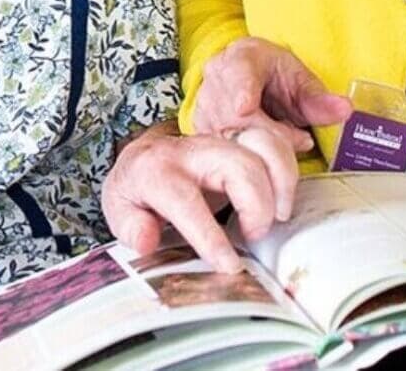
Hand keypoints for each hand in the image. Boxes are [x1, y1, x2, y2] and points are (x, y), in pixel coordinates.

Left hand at [102, 122, 298, 272]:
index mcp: (157, 170)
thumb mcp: (118, 209)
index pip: (186, 200)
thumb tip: (147, 240)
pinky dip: (287, 165)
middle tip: (255, 236)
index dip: (209, 235)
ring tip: (278, 215)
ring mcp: (219, 139)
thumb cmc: (136, 188)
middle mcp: (192, 150)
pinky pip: (273, 140)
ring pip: (262, 145)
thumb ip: (130, 226)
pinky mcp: (239, 140)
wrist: (145, 154)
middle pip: (237, 164)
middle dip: (256, 204)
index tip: (229, 265)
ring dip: (280, 181)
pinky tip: (284, 193)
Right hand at [193, 36, 351, 151]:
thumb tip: (344, 109)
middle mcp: (216, 76)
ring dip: (258, 146)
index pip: (239, 72)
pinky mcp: (200, 128)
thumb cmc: (276, 78)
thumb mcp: (301, 82)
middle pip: (235, 114)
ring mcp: (204, 103)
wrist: (252, 81)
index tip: (245, 108)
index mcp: (242, 56)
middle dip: (270, 133)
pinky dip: (243, 155)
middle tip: (299, 139)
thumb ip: (320, 99)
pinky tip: (260, 151)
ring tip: (283, 139)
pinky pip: (219, 149)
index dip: (242, 91)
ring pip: (226, 135)